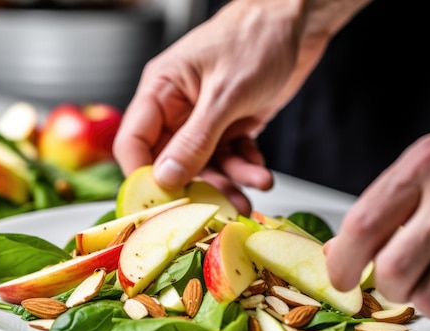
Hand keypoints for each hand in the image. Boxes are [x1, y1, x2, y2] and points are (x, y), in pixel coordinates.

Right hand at [113, 0, 368, 214]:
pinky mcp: (229, 125)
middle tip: (216, 208)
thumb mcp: (224, 95)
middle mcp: (177, 108)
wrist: (297, 22)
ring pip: (204, 165)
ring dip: (227, 182)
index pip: (133, 143)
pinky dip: (246, 167)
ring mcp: (204, 119)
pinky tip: (261, 174)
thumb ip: (194, 140)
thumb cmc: (256, 39)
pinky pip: (230, 157)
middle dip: (196, 186)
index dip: (144, 176)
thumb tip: (166, 178)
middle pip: (171, 162)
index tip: (163, 203)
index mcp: (160, 91)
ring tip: (249, 196)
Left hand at [325, 118, 429, 323]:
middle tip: (395, 275)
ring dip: (427, 297)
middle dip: (388, 285)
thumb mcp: (422, 162)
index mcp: (424, 168)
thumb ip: (381, 206)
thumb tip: (338, 252)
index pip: (364, 227)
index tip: (340, 276)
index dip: (342, 262)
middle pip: (396, 273)